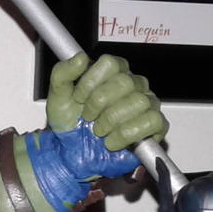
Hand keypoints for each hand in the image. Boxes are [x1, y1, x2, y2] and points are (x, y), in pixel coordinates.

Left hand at [45, 53, 166, 174]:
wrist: (72, 154)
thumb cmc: (70, 124)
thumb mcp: (58, 97)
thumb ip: (62, 74)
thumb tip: (80, 57)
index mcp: (113, 71)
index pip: (111, 63)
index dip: (91, 82)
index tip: (78, 98)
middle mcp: (133, 83)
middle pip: (124, 82)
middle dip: (99, 104)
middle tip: (88, 118)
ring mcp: (147, 103)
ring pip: (139, 102)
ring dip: (111, 121)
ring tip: (99, 131)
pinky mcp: (154, 125)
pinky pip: (152, 121)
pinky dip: (128, 134)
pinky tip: (113, 141)